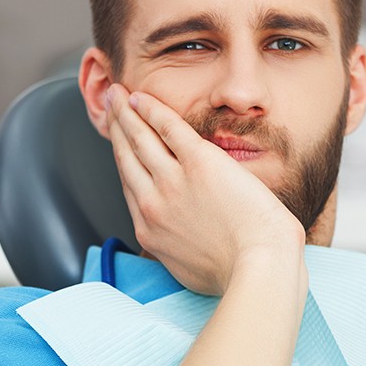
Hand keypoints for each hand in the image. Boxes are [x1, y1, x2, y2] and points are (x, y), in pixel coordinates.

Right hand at [106, 85, 304, 294]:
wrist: (257, 265)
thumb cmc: (234, 272)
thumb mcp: (189, 269)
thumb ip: (174, 248)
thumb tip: (177, 241)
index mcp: (150, 229)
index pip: (130, 185)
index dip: (122, 158)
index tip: (118, 143)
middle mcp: (152, 203)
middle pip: (127, 157)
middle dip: (116, 128)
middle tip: (109, 105)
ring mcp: (172, 181)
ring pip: (140, 139)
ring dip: (125, 112)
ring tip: (117, 93)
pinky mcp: (199, 162)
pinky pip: (167, 127)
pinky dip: (151, 110)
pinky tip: (141, 97)